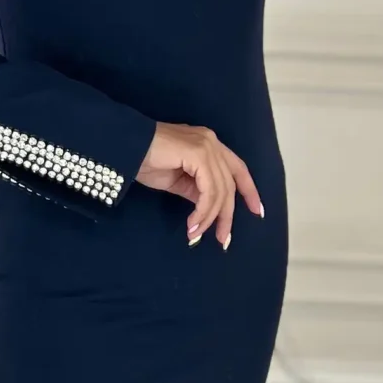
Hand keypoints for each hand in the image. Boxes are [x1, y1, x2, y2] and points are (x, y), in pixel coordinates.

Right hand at [137, 122, 264, 248]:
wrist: (124, 147)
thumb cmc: (145, 161)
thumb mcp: (178, 181)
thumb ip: (196, 190)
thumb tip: (209, 209)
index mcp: (209, 145)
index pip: (238, 169)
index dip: (250, 191)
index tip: (258, 212)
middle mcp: (212, 142)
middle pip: (230, 185)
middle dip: (227, 215)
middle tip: (223, 240)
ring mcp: (207, 146)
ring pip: (220, 191)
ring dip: (209, 218)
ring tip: (195, 234)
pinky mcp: (198, 154)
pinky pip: (209, 190)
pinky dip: (203, 211)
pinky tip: (193, 224)